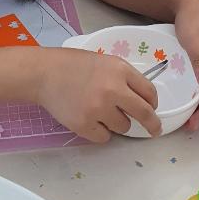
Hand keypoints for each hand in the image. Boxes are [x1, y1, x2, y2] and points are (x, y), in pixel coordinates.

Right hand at [36, 48, 160, 142]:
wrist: (44, 73)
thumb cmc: (74, 65)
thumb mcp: (105, 62)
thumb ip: (124, 78)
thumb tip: (142, 100)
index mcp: (120, 70)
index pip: (149, 92)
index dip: (152, 103)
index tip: (152, 109)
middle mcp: (113, 89)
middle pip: (144, 113)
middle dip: (152, 124)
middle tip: (154, 130)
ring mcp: (99, 109)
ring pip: (123, 127)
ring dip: (116, 122)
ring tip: (98, 109)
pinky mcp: (85, 125)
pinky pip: (104, 137)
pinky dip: (100, 131)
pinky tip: (89, 118)